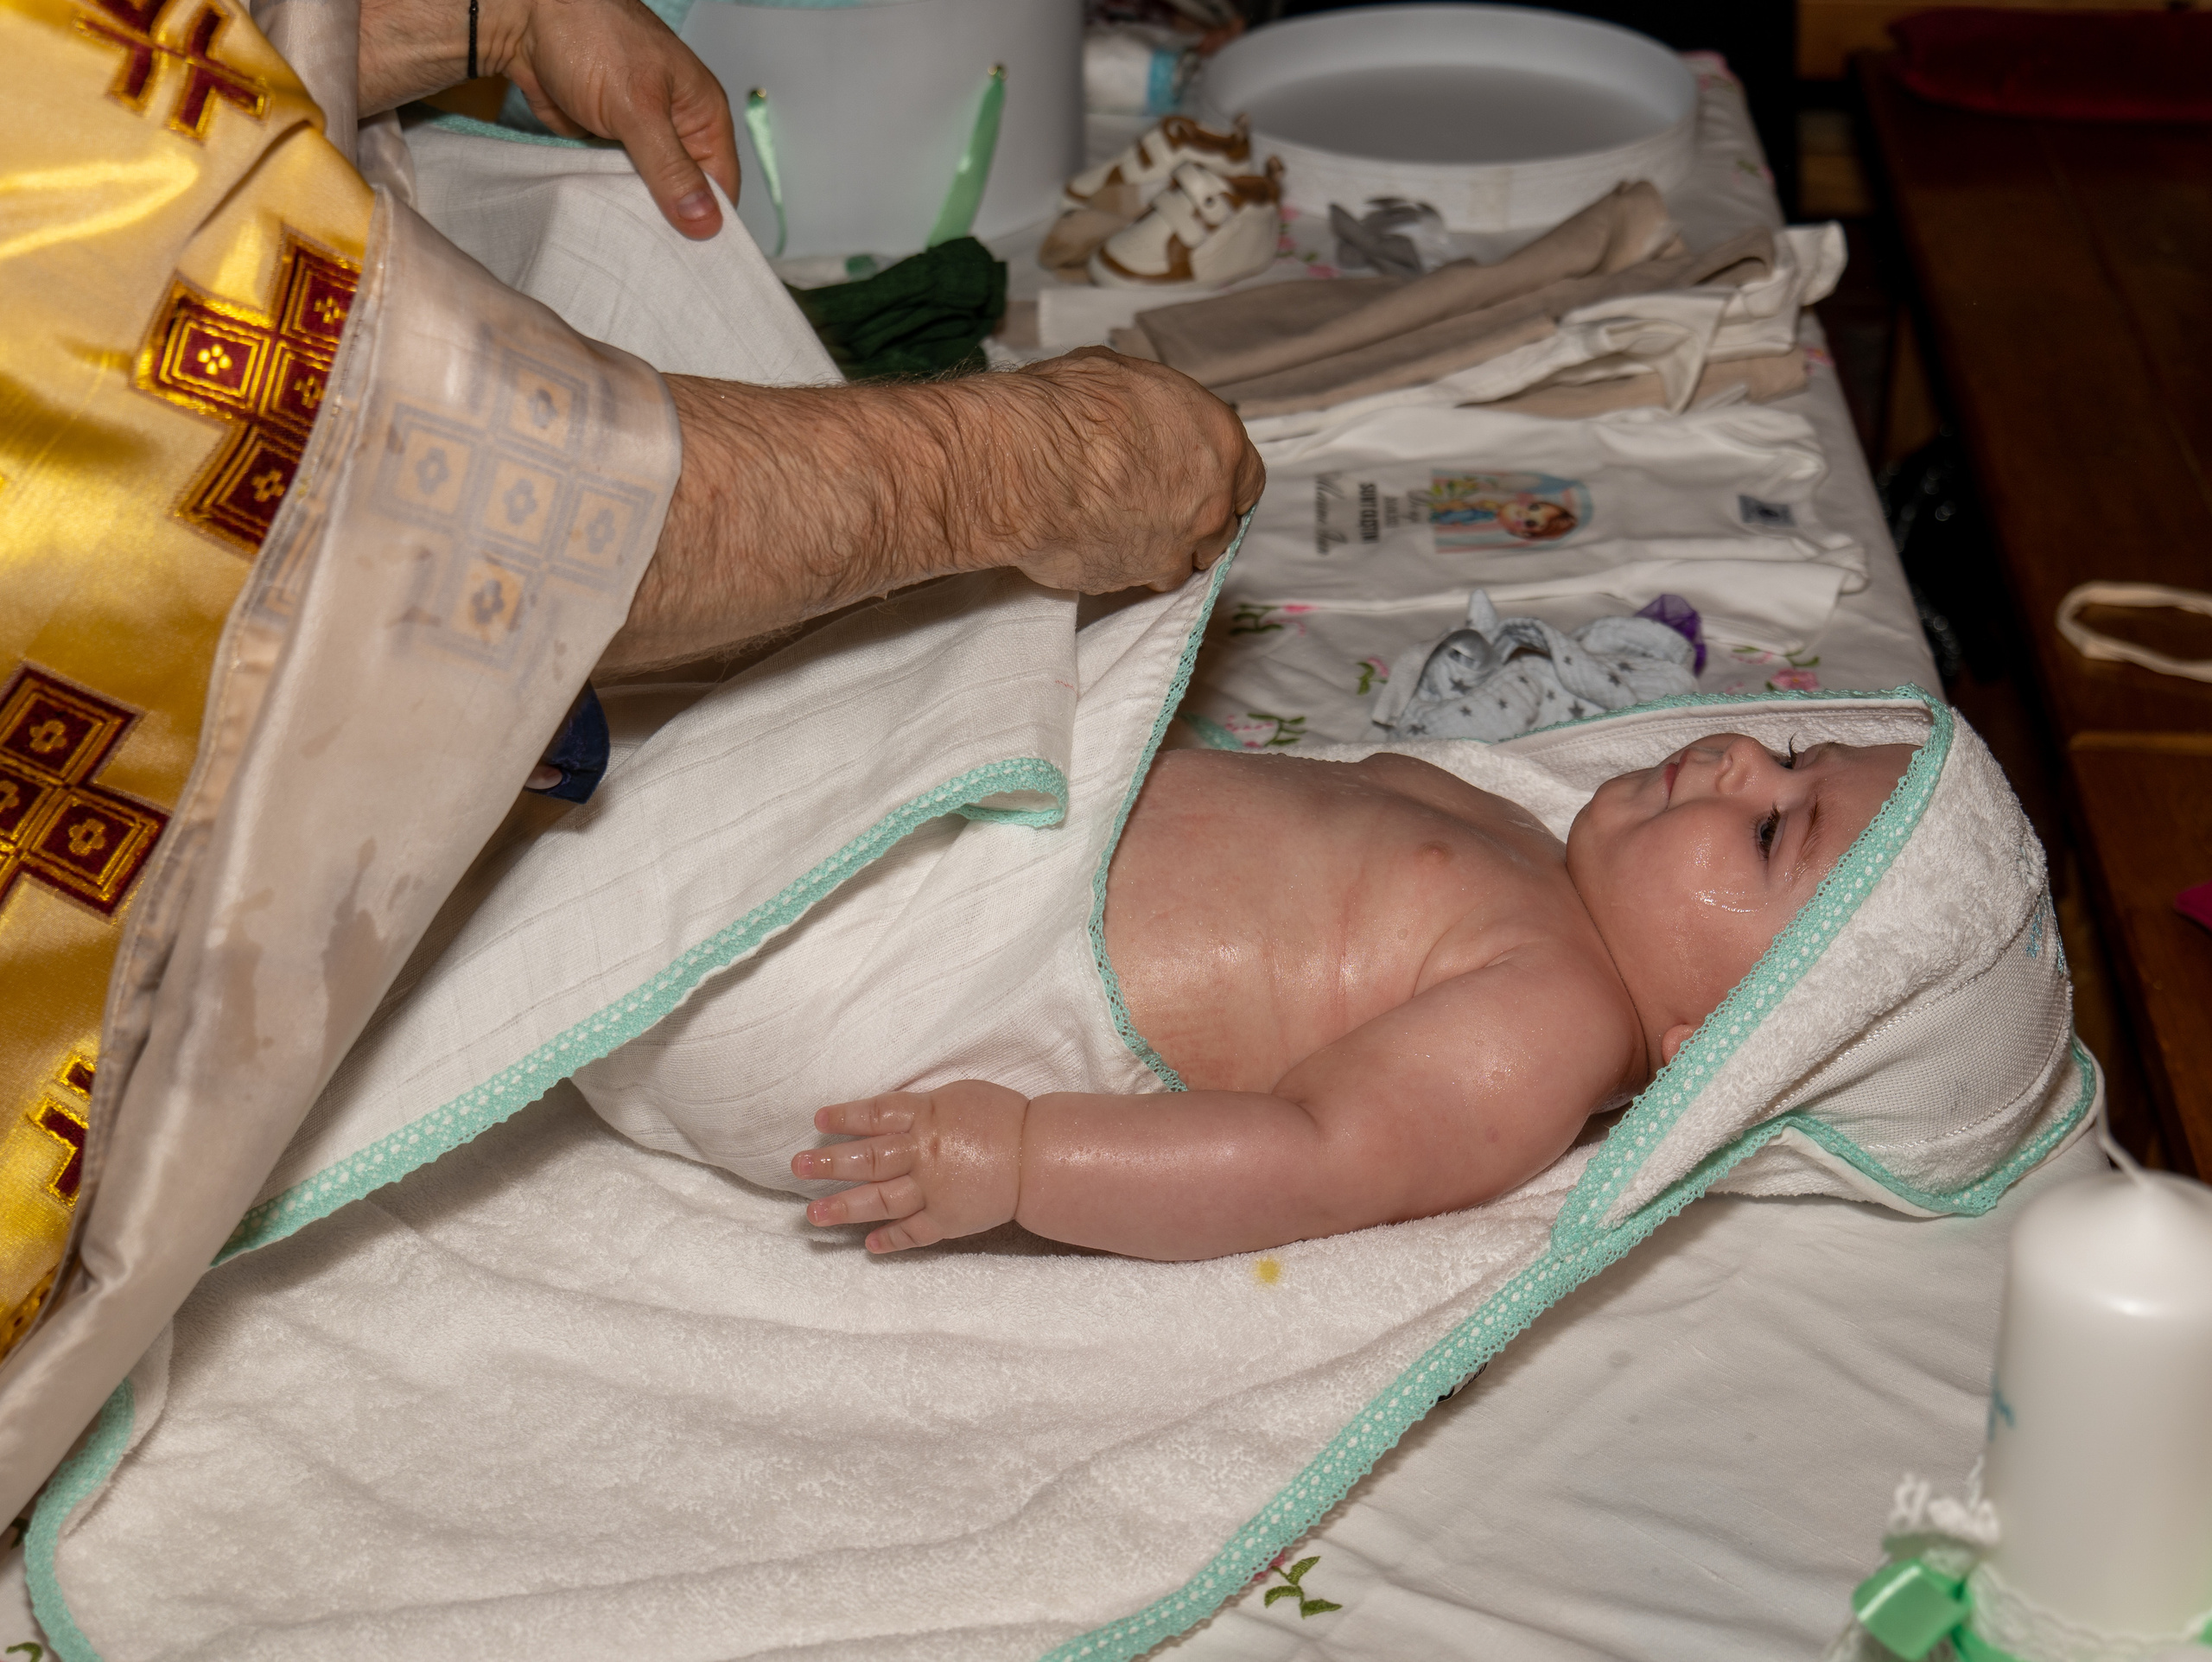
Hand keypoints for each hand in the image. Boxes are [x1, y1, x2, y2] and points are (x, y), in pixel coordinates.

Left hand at [496, 0, 738, 237]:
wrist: (523, 19)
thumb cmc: (590, 36)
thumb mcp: (638, 106)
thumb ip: (670, 167)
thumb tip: (706, 222)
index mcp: (702, 115)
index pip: (722, 185)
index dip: (712, 222)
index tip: (694, 261)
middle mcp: (677, 130)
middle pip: (688, 195)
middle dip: (674, 224)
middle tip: (659, 263)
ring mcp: (641, 139)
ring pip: (651, 195)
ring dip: (640, 216)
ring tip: (633, 249)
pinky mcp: (606, 146)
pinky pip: (617, 187)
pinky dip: (612, 203)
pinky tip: (608, 225)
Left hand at [792, 1082, 1027, 1252]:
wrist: (1039, 1157)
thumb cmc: (1003, 1117)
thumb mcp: (958, 1095)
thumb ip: (922, 1106)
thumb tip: (888, 1113)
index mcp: (927, 1117)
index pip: (876, 1115)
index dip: (846, 1117)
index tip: (818, 1120)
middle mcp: (923, 1155)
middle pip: (869, 1159)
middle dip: (830, 1164)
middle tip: (798, 1166)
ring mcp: (934, 1191)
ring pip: (881, 1200)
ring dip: (845, 1207)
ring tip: (813, 1214)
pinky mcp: (947, 1220)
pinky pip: (913, 1233)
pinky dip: (890, 1240)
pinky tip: (867, 1245)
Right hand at [1005, 348, 1264, 593]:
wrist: (1024, 464)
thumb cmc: (1066, 408)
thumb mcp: (1117, 375)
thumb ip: (1148, 409)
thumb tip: (1136, 410)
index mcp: (1219, 442)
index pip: (1248, 478)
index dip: (1223, 484)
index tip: (1204, 486)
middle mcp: (1209, 502)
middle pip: (1220, 528)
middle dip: (1195, 523)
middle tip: (1158, 509)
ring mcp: (1174, 549)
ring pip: (1181, 563)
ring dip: (1160, 551)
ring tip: (1123, 531)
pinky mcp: (1133, 582)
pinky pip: (1137, 581)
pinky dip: (1123, 568)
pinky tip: (1098, 546)